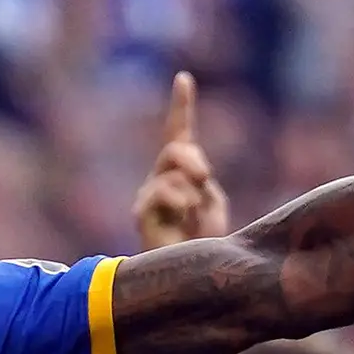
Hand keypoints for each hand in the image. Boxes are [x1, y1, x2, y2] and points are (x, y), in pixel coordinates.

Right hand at [133, 72, 231, 250]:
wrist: (192, 274)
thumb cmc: (204, 241)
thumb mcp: (211, 202)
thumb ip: (199, 179)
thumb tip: (187, 173)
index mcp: (181, 172)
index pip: (178, 132)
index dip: (181, 106)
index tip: (183, 79)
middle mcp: (160, 178)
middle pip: (174, 148)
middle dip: (193, 160)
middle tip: (204, 178)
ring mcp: (148, 195)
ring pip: (171, 169)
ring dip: (191, 189)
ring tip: (193, 214)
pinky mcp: (141, 212)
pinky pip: (162, 191)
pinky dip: (179, 201)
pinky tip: (183, 218)